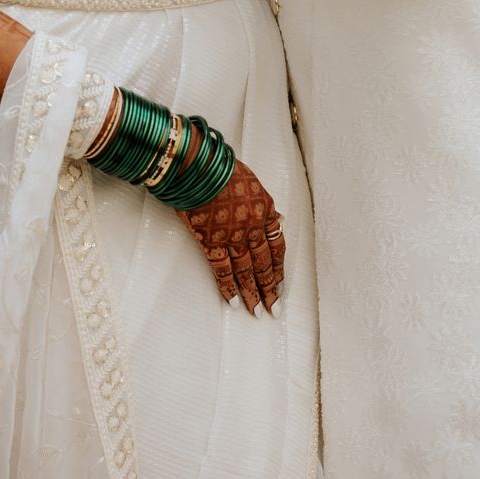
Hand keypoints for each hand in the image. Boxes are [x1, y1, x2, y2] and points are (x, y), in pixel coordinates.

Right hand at [178, 159, 284, 317]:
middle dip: (270, 288)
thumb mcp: (253, 182)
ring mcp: (233, 236)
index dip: (279, 268)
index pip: (277, 246)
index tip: (280, 284)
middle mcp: (253, 227)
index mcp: (265, 210)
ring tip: (257, 312)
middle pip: (264, 264)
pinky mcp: (212, 241)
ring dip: (252, 293)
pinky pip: (222, 270)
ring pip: (246, 271)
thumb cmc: (222, 168)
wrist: (198, 166)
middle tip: (274, 309)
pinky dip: (228, 287)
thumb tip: (278, 219)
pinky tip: (234, 302)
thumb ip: (265, 204)